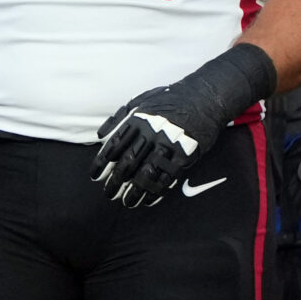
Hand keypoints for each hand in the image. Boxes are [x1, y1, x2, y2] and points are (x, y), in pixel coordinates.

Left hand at [91, 44, 274, 207]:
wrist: (205, 96)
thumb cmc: (170, 98)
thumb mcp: (140, 100)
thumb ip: (119, 118)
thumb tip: (100, 136)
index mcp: (137, 122)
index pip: (113, 147)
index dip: (102, 164)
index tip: (95, 177)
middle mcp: (150, 135)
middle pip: (127, 164)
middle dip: (115, 182)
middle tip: (108, 194)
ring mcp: (169, 145)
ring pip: (146, 174)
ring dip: (134, 191)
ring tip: (127, 202)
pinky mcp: (186, 155)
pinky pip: (168, 177)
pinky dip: (156, 191)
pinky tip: (148, 200)